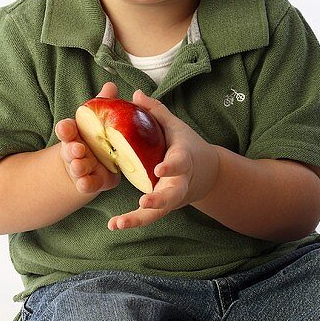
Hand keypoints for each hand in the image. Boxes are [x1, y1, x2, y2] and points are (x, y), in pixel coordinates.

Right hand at [55, 81, 122, 195]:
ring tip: (80, 165)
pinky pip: (86, 184)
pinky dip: (85, 184)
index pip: (67, 129)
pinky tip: (84, 183)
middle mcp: (75, 150)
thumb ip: (104, 104)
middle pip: (70, 148)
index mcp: (76, 134)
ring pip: (76, 167)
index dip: (65, 129)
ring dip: (77, 166)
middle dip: (72, 148)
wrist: (96, 166)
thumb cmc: (97, 137)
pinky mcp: (90, 182)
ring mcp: (81, 167)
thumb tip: (111, 85)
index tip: (65, 128)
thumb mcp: (99, 121)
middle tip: (78, 148)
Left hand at [107, 89, 220, 230]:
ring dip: (138, 219)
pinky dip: (133, 222)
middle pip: (171, 194)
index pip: (179, 163)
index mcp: (183, 159)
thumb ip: (156, 112)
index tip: (159, 168)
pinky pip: (148, 216)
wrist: (206, 173)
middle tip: (144, 202)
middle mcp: (178, 182)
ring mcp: (171, 197)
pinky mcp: (163, 207)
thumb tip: (136, 94)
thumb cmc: (186, 145)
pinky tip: (114, 225)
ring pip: (158, 212)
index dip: (171, 166)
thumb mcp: (175, 127)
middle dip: (159, 200)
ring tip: (117, 224)